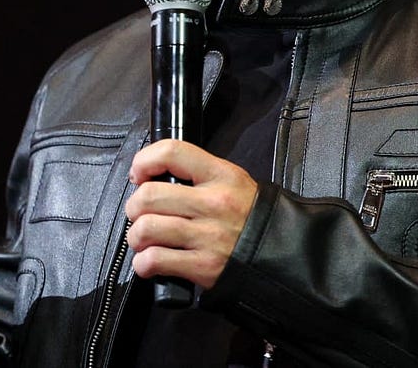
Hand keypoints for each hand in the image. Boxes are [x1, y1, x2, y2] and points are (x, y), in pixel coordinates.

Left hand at [125, 140, 257, 289]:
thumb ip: (198, 174)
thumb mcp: (234, 181)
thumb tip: (155, 177)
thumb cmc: (253, 218)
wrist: (284, 253)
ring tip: (144, 239)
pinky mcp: (203, 266)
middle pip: (148, 195)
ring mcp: (208, 236)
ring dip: (136, 237)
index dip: (144, 160)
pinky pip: (155, 260)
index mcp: (221, 175)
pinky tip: (151, 261)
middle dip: (134, 207)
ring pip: (146, 229)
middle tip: (139, 213)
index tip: (139, 173)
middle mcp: (213, 203)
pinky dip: (144, 263)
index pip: (172, 152)